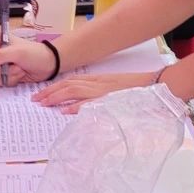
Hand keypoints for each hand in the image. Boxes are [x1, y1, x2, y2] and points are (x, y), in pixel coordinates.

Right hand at [0, 34, 55, 85]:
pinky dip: (9, 81)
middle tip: (14, 64)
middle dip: (0, 69)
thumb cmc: (35, 54)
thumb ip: (0, 56)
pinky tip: (19, 75)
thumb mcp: (18, 52)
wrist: (48, 65)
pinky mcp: (4, 75)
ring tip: (20, 69)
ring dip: (7, 75)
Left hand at [33, 72, 157, 111]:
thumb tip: (82, 106)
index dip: (55, 87)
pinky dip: (77, 106)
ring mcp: (104, 91)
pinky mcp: (111, 99)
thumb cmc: (139, 90)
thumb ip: (100, 96)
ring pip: (74, 91)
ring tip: (43, 104)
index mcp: (99, 80)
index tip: (42, 94)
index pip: (72, 81)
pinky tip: (65, 111)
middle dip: (50, 92)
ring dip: (57, 97)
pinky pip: (90, 102)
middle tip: (35, 101)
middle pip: (68, 84)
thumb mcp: (115, 90)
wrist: (158, 86)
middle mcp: (98, 83)